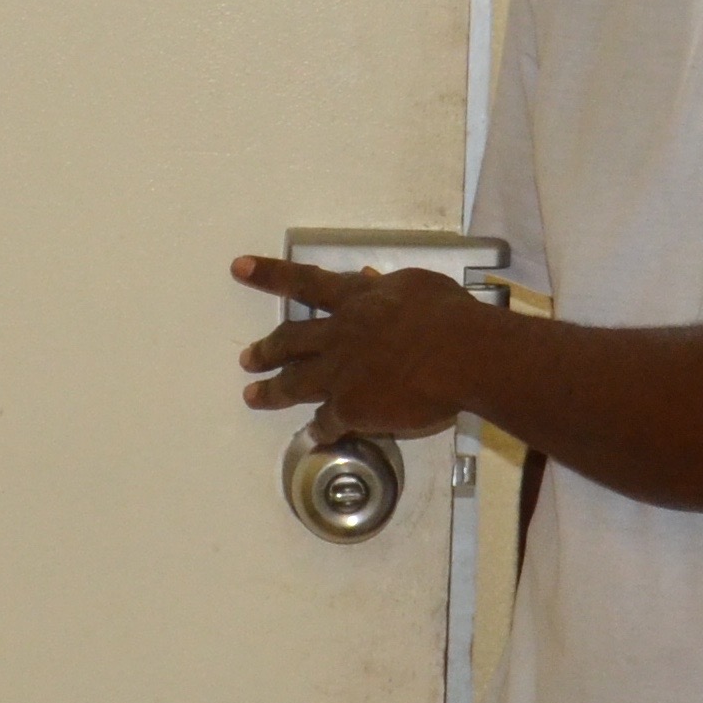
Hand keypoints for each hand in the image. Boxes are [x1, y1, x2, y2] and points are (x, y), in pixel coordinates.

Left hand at [232, 255, 489, 443]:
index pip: (305, 282)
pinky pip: (328, 421)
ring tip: (252, 396)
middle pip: (290, 340)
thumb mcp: (418, 285)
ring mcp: (341, 373)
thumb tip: (371, 278)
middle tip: (246, 359)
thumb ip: (389, 285)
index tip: (239, 267)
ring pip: (294, 383)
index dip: (270, 274)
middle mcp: (340, 334)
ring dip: (271, 391)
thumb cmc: (450, 315)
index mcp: (356, 299)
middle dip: (266, 350)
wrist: (463, 354)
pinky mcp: (351, 407)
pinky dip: (321, 428)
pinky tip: (316, 435)